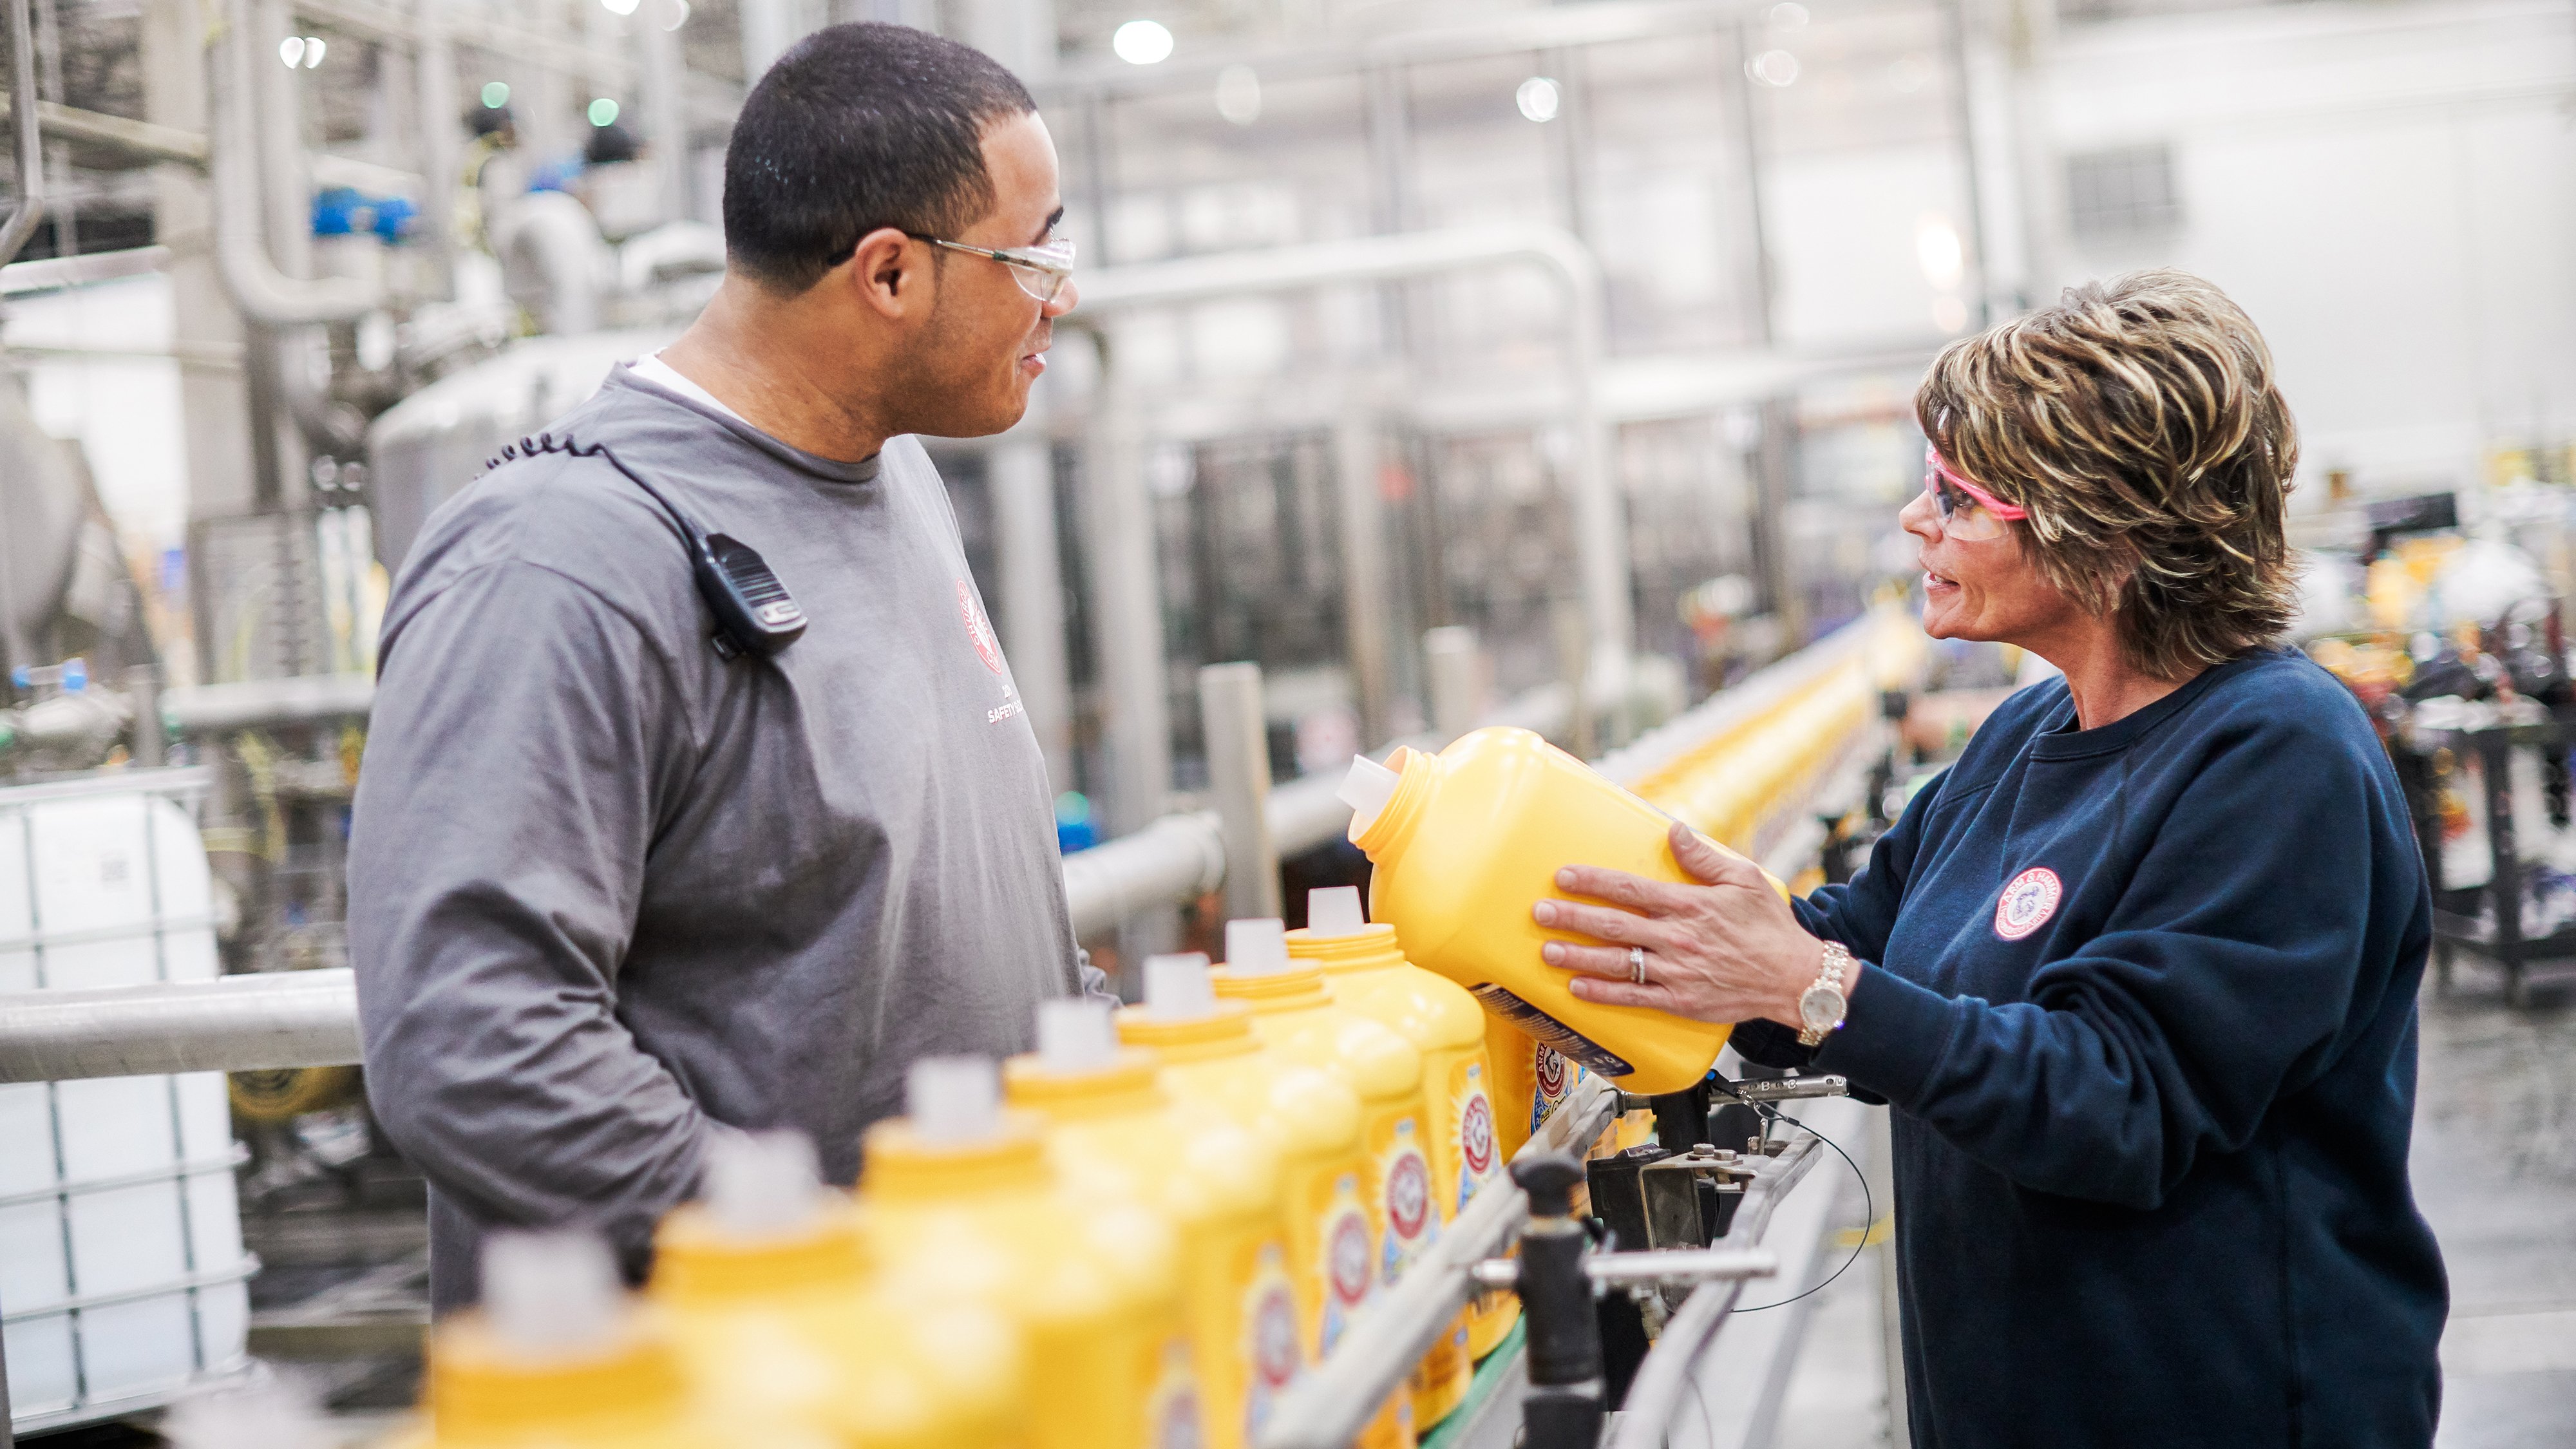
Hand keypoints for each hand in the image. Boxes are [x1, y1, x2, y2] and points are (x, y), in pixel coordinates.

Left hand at [1533, 821, 1849, 1027]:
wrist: (1796, 979)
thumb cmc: (1771, 928)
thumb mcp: (1744, 880)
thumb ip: (1703, 857)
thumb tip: (1674, 830)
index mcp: (1688, 905)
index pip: (1629, 888)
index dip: (1592, 881)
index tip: (1563, 877)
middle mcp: (1677, 938)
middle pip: (1612, 924)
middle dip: (1571, 917)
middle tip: (1539, 913)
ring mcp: (1676, 972)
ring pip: (1616, 962)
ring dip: (1577, 955)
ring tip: (1548, 950)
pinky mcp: (1680, 1001)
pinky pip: (1633, 996)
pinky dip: (1602, 993)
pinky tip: (1577, 987)